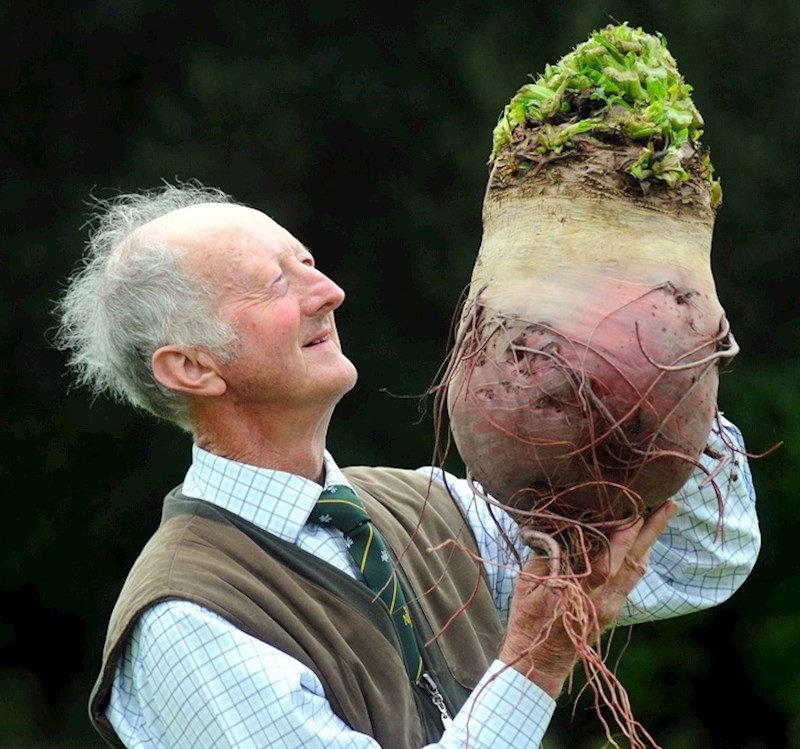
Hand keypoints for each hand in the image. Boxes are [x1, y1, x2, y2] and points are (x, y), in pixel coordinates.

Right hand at [499, 500, 677, 697]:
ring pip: (637, 569)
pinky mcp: (613, 611)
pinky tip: (645, 542)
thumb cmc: (527, 622)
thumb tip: (558, 524)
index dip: (622, 533)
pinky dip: (639, 556)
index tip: (632, 507)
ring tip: (664, 515)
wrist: (539, 664)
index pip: (607, 558)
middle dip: (650, 530)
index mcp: (578, 593)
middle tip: (668, 504)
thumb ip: (546, 555)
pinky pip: (631, 579)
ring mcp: (611, 608)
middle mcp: (603, 601)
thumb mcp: (526, 584)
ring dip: (650, 541)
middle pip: (633, 561)